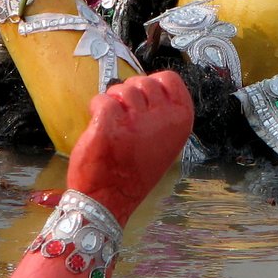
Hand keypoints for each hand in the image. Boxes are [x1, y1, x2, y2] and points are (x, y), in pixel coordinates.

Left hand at [65, 71, 193, 224]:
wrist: (109, 198)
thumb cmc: (134, 170)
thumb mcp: (165, 141)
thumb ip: (162, 113)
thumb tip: (149, 88)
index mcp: (181, 120)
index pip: (170, 79)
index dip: (152, 85)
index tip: (144, 100)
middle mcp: (163, 118)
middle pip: (143, 82)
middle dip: (129, 94)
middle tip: (125, 118)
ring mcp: (136, 121)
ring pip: (121, 89)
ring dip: (113, 103)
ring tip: (113, 126)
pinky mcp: (110, 123)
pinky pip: (101, 99)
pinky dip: (96, 108)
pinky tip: (100, 125)